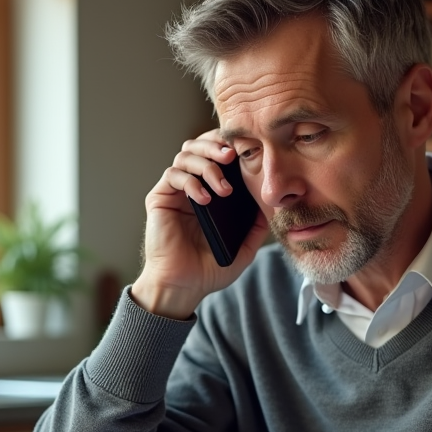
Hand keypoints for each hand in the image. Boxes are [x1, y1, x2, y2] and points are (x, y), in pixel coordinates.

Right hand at [131, 130, 269, 319]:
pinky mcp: (159, 198)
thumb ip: (256, 227)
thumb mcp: (243, 248)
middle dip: (215, 145)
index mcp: (210, 192)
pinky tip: (205, 200)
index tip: (246, 149)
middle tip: (232, 156)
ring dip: (207, 165)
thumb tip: (272, 206)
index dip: (227, 145)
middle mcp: (190, 186)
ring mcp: (174, 192)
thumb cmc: (209, 269)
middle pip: (197, 146)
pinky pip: (173, 176)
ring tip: (223, 188)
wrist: (183, 286)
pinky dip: (191, 182)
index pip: (216, 156)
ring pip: (185, 156)